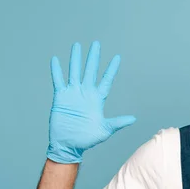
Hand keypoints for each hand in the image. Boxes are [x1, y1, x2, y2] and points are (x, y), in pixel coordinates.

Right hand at [46, 41, 135, 163]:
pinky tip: (56, 59)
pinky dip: (57, 70)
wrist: (69, 145)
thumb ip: (118, 122)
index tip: (117, 57)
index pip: (106, 80)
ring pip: (75, 71)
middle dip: (93, 57)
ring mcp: (73, 94)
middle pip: (91, 70)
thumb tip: (133, 119)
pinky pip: (58, 80)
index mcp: (97, 99)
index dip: (111, 69)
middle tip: (96, 43)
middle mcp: (86, 93)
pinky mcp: (61, 97)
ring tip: (77, 45)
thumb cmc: (87, 139)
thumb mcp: (105, 129)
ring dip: (76, 59)